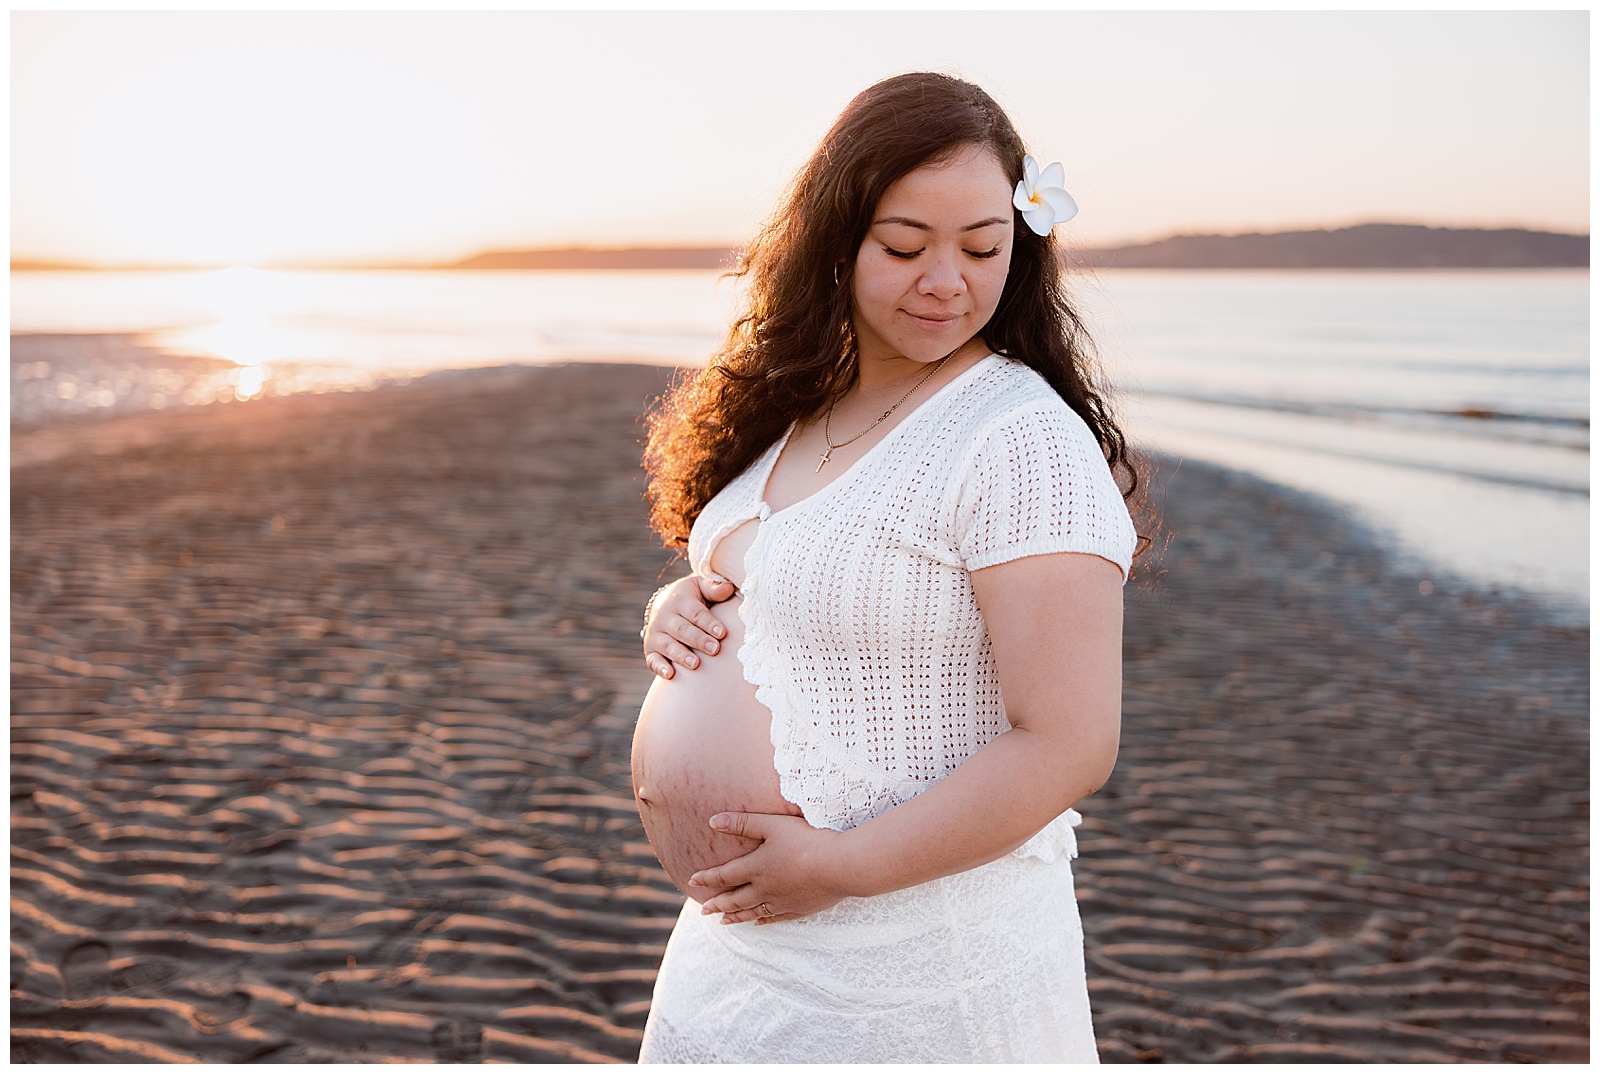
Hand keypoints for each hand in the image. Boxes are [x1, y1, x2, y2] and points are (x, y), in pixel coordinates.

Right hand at [642, 574, 735, 678]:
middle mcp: (664, 617)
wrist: (663, 605)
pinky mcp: (650, 650)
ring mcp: (655, 634)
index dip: (708, 622)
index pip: (694, 612)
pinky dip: (660, 667)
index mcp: (679, 600)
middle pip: (681, 629)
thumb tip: (729, 588)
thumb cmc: (691, 598)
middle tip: (714, 649)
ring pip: (667, 645)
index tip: (722, 633)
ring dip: (681, 655)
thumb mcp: (700, 587)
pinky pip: (652, 660)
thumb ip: (714, 588)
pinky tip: (670, 674)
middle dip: (698, 640)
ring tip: (695, 664)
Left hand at [689, 812, 850, 924]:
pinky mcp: (800, 908)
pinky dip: (763, 921)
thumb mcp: (772, 824)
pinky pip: (775, 918)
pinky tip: (758, 923)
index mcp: (756, 868)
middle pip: (735, 899)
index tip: (692, 880)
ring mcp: (782, 901)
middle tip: (704, 910)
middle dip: (717, 904)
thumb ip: (742, 822)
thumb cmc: (807, 840)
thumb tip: (712, 821)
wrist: (840, 865)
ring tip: (723, 921)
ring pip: (753, 912)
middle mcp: (765, 889)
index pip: (724, 875)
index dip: (707, 878)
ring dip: (736, 916)